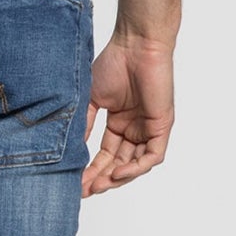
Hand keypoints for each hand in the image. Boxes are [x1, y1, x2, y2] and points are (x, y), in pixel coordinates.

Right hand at [81, 35, 174, 195]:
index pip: (105, 155)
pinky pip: (151, 157)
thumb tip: (72, 150)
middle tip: (84, 191)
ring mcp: (149, 129)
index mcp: (120, 123)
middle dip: (101, 179)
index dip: (91, 170)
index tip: (75, 183)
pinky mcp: (162, 127)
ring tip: (97, 185)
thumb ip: (85, 125)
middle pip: (119, 163)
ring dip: (117, 178)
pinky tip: (117, 173)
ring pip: (135, 165)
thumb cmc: (115, 63)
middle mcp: (135, 129)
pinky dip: (135, 168)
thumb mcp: (92, 99)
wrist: (136, 45)